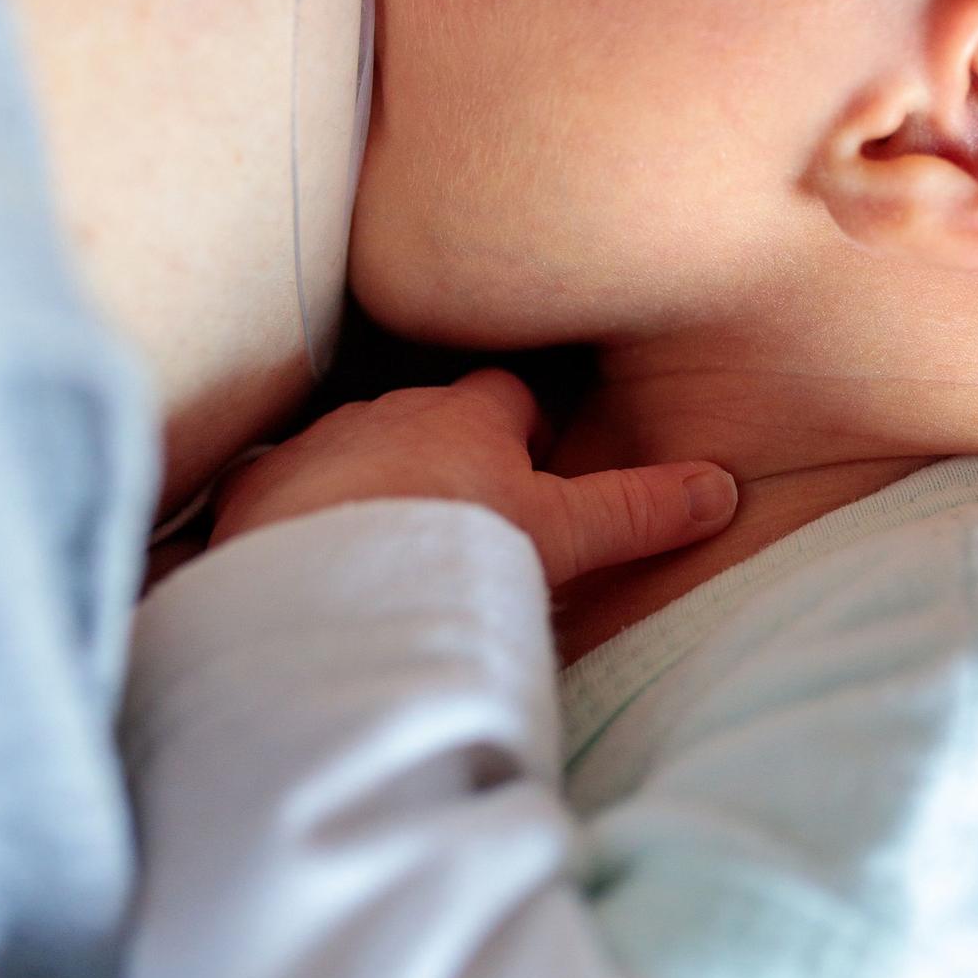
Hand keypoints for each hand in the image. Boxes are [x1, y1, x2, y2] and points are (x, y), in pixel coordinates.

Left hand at [209, 370, 737, 588]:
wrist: (324, 582)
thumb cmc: (454, 546)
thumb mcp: (563, 534)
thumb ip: (637, 510)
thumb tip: (721, 487)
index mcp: (468, 413)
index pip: (507, 395)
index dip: (523, 430)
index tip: (534, 470)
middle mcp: (389, 410)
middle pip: (426, 418)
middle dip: (442, 455)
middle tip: (462, 518)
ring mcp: (317, 446)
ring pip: (354, 450)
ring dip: (370, 483)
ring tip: (383, 545)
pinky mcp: (256, 492)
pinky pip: (279, 489)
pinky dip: (294, 515)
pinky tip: (299, 558)